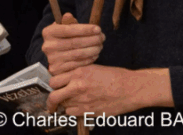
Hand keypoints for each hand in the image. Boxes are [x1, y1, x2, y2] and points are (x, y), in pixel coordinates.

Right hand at [41, 13, 104, 75]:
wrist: (54, 55)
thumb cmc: (63, 38)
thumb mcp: (63, 27)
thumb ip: (68, 22)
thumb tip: (68, 15)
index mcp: (48, 32)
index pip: (68, 30)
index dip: (85, 29)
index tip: (98, 29)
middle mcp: (48, 46)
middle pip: (75, 42)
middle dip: (92, 39)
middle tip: (102, 37)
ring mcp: (52, 59)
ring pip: (78, 54)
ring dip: (93, 49)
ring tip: (100, 45)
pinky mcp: (58, 70)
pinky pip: (78, 64)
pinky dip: (89, 59)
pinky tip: (95, 54)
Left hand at [47, 65, 169, 117]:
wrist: (131, 88)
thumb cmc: (116, 77)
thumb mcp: (94, 68)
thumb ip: (79, 73)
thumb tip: (68, 79)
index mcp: (79, 72)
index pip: (54, 80)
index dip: (54, 85)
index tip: (55, 87)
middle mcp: (77, 86)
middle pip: (54, 96)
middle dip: (51, 101)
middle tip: (52, 104)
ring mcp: (82, 100)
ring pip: (63, 107)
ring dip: (66, 106)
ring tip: (73, 103)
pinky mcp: (89, 111)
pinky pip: (73, 114)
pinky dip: (74, 112)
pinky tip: (81, 108)